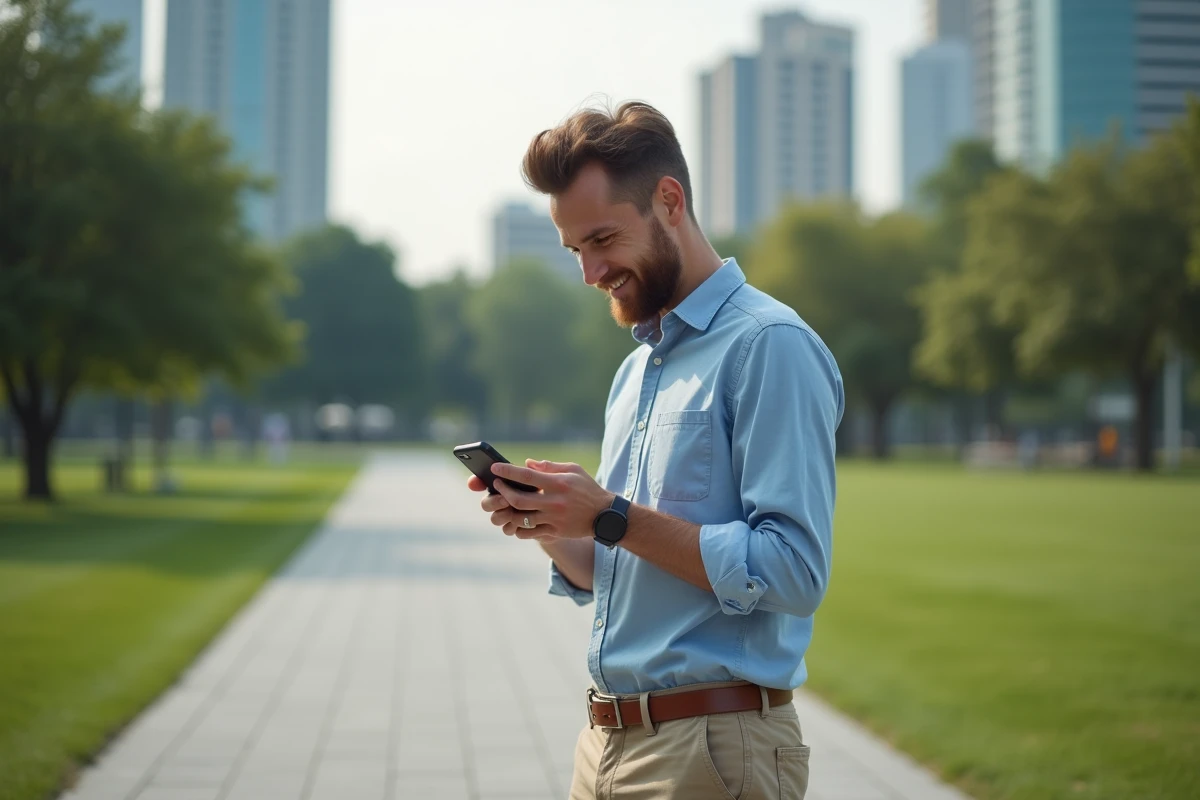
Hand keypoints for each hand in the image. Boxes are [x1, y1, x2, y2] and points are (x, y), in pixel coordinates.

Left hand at [486, 459, 612, 540]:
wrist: (604, 515)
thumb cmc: (587, 488)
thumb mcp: (574, 470)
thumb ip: (549, 466)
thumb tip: (526, 463)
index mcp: (558, 484)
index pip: (527, 476)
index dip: (508, 472)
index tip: (495, 468)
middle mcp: (555, 502)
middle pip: (519, 500)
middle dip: (503, 492)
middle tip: (496, 486)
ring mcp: (554, 519)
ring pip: (521, 519)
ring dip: (508, 511)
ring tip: (503, 504)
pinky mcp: (555, 531)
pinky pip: (530, 533)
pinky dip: (518, 528)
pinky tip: (515, 521)